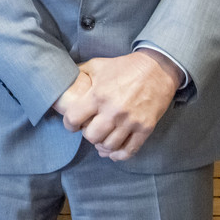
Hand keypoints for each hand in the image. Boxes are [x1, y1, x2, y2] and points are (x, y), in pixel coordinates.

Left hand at [55, 52, 178, 160]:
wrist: (157, 69)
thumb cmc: (124, 67)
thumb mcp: (97, 65)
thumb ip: (79, 73)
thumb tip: (62, 78)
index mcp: (98, 95)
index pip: (74, 119)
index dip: (69, 124)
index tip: (72, 124)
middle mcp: (113, 110)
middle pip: (92, 137)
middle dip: (87, 135)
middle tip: (90, 130)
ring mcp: (131, 121)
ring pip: (110, 146)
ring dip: (103, 145)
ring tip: (101, 140)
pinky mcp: (145, 128)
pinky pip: (130, 150)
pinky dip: (119, 155)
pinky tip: (113, 152)